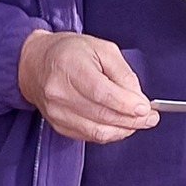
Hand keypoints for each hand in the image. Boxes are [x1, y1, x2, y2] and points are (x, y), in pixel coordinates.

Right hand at [17, 30, 157, 142]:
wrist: (35, 64)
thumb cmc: (69, 52)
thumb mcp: (102, 49)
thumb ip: (123, 73)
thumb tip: (138, 99)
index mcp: (70, 67)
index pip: (101, 93)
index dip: (126, 104)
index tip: (145, 108)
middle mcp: (59, 92)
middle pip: (102, 115)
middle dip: (132, 120)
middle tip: (150, 117)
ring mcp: (56, 112)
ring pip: (97, 131)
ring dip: (123, 130)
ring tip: (139, 122)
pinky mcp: (58, 125)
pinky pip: (90, 136)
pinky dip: (110, 133)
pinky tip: (120, 125)